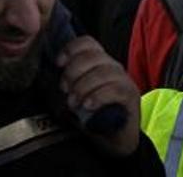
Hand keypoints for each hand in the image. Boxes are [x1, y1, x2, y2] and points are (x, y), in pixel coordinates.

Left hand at [57, 36, 140, 157]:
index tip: (58, 63)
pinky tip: (88, 105)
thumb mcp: (78, 94)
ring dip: (83, 86)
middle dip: (73, 71)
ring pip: (103, 73)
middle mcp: (113, 67)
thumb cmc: (95, 114)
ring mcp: (124, 80)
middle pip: (92, 57)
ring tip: (74, 102)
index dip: (71, 49)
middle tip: (64, 89)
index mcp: (100, 62)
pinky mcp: (131, 96)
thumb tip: (51, 74)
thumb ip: (69, 81)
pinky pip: (115, 90)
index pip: (87, 43)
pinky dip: (98, 96)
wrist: (116, 139)